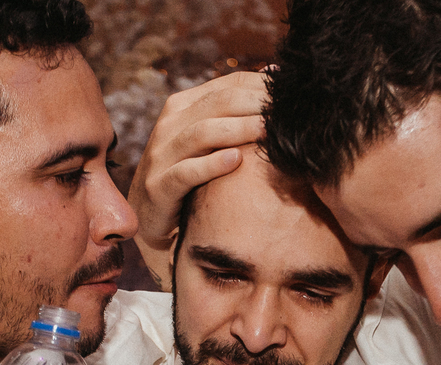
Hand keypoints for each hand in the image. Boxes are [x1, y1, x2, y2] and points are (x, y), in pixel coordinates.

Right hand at [128, 71, 266, 288]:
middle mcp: (170, 124)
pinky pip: (186, 172)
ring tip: (268, 130)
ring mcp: (162, 154)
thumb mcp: (209, 138)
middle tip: (285, 108)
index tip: (290, 94)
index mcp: (183, 106)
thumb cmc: (190, 173)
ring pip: (203, 133)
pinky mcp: (159, 186)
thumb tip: (274, 73)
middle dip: (255, 103)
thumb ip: (235, 110)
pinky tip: (236, 161)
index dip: (261, 86)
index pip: (229, 85)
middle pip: (218, 103)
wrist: (150, 214)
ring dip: (239, 129)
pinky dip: (211, 165)